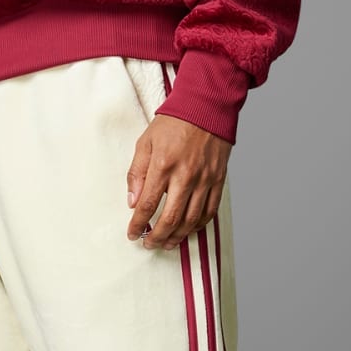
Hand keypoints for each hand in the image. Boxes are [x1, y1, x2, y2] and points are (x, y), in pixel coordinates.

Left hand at [127, 111, 229, 248]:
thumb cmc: (173, 123)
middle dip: (157, 237)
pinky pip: (210, 211)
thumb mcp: (146, 142)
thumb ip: (137, 173)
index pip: (147, 205)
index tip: (132, 234)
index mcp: (163, 165)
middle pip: (170, 219)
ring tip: (167, 243)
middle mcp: (186, 175)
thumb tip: (132, 202)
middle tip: (148, 244)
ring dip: (177, 236)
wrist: (206, 106)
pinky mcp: (218, 180)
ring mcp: (205, 179)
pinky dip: (198, 225)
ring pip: (191, 220)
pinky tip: (188, 230)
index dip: (138, 224)